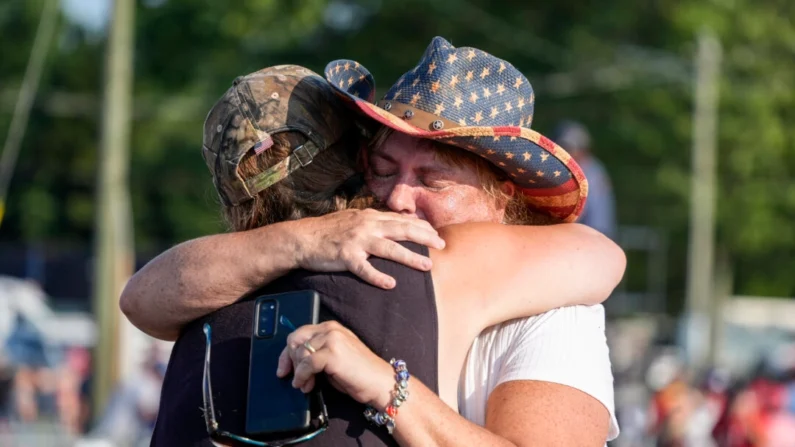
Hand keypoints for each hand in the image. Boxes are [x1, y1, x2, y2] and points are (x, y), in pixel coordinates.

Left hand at [276, 321, 394, 409]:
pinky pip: (306, 364)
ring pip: (300, 352)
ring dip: (298, 372)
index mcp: (331, 327)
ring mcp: (332, 339)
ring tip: (305, 385)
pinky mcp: (332, 353)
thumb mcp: (334, 358)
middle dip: (290, 360)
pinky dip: (301, 376)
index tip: (283, 369)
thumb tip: (294, 362)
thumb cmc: (358, 374)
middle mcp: (330, 329)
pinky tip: (305, 384)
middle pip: (295, 340)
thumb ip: (317, 353)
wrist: (379, 382)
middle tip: (294, 378)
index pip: (299, 333)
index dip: (287, 352)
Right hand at [291, 209, 444, 288]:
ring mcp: (356, 241)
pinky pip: (364, 268)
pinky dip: (377, 276)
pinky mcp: (345, 256)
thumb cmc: (329, 231)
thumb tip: (400, 221)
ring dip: (410, 257)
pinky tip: (390, 284)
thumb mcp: (355, 219)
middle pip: (401, 230)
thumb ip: (376, 220)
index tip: (437, 234)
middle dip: (424, 237)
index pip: (401, 220)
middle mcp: (366, 226)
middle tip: (442, 245)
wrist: (303, 238)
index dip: (422, 227)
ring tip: (427, 266)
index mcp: (370, 217)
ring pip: (389, 249)